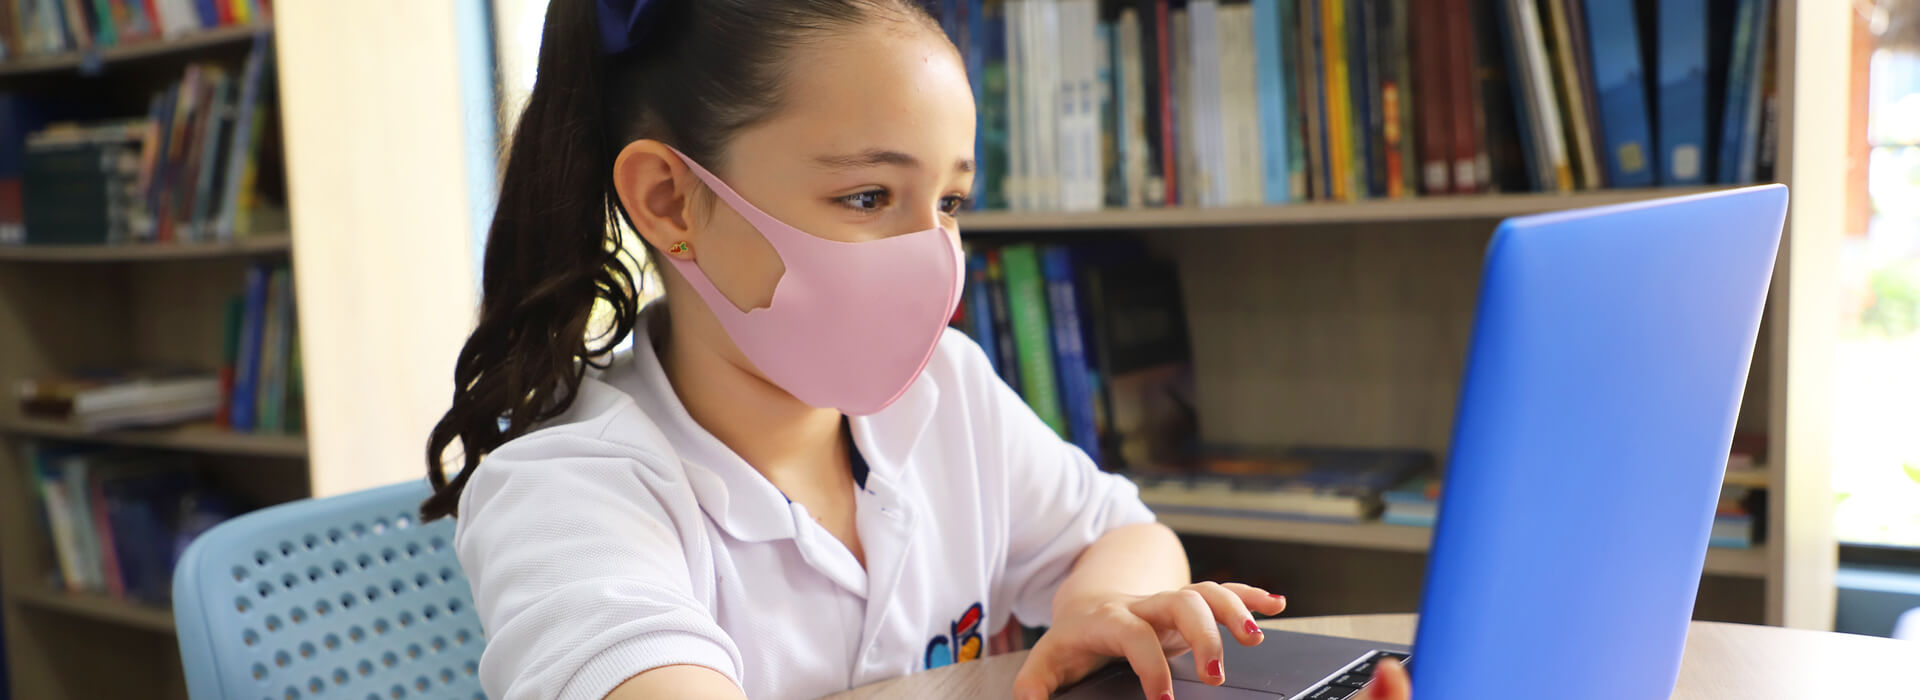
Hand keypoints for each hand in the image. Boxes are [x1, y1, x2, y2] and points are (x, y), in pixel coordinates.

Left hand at [1005, 582, 1260, 699]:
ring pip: (1206, 592)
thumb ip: (1034, 687)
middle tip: (1215, 675)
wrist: (1085, 605)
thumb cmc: (1072, 641)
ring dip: (1234, 609)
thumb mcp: (1046, 663)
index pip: (1134, 636)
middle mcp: (1144, 605)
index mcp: (1110, 620)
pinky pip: (1222, 591)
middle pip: (1180, 602)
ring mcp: (1169, 602)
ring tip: (1255, 638)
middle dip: (1203, 635)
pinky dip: (1250, 595)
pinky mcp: (1187, 604)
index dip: (1150, 666)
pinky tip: (1277, 605)